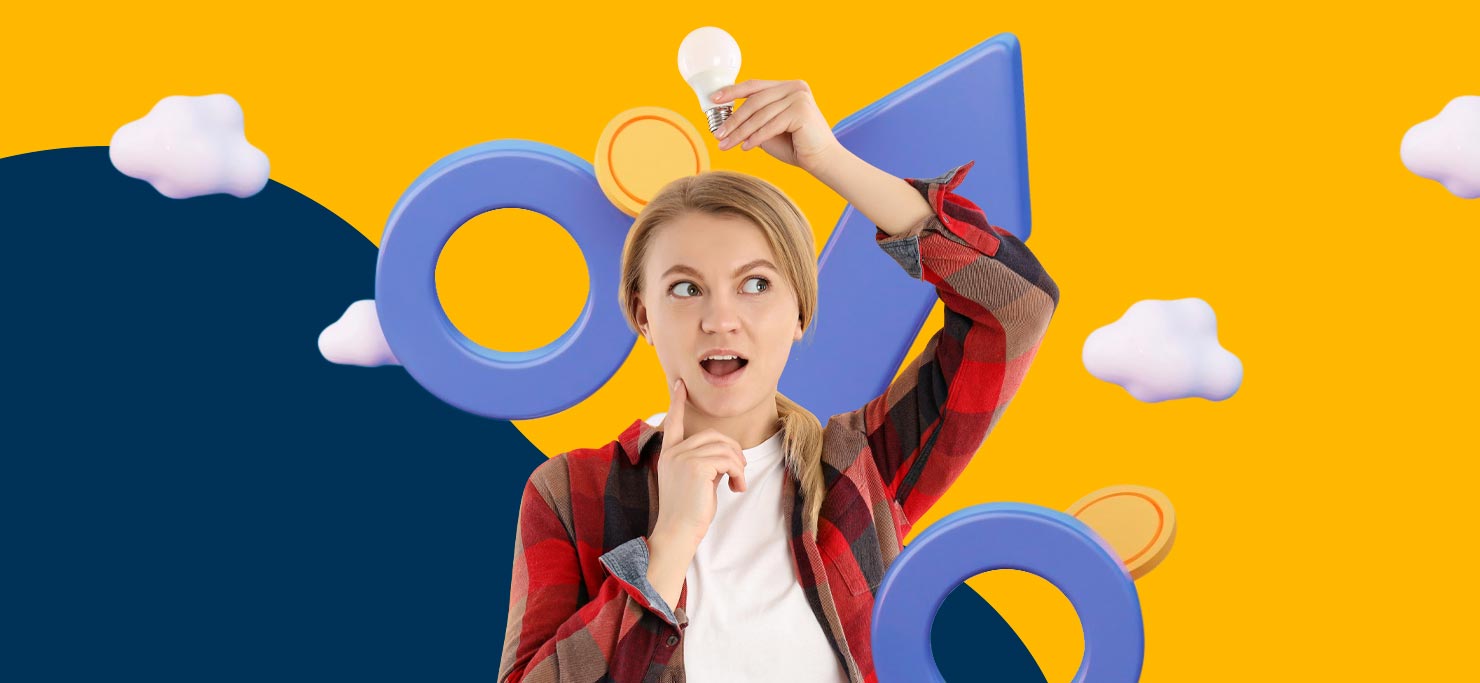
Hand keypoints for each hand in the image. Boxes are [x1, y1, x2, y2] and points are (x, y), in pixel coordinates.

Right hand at [651, 378, 748, 547]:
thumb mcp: (695, 481)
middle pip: (713, 435)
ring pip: (724, 447)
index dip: (677, 402)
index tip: (680, 384)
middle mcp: (673, 452)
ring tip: (738, 483)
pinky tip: (736, 488)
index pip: (673, 422)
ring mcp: (683, 457)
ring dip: (738, 465)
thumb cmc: (689, 513)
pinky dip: (738, 472)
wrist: (678, 532)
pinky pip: (728, 459)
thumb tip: (727, 455)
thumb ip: (704, 462)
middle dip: (733, 450)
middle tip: (739, 472)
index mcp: (669, 454)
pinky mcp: (696, 466)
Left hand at [711, 79, 841, 174]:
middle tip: (718, 134)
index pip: (754, 86)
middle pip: (755, 101)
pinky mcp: (802, 111)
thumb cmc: (795, 146)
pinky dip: (756, 137)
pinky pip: (771, 125)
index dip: (732, 91)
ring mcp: (799, 97)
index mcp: (787, 87)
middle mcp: (794, 88)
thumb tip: (725, 119)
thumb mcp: (768, 129)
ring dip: (740, 132)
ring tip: (726, 145)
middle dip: (733, 119)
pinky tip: (745, 147)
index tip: (714, 100)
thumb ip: (753, 120)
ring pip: (760, 115)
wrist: (822, 161)